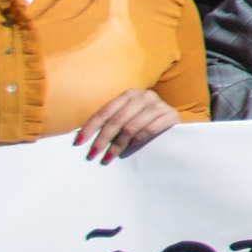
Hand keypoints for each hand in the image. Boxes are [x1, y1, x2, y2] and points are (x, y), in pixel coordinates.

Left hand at [68, 88, 182, 160]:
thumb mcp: (127, 116)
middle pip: (117, 120)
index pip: (105, 111)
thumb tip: (83, 137)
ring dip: (118, 145)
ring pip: (131, 127)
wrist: (173, 122)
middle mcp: (145, 96)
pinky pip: (149, 130)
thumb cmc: (145, 121)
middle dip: (103, 139)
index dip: (90, 127)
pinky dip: (137, 141)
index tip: (79, 142)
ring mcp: (159, 105)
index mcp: (130, 94)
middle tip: (93, 154)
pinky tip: (130, 148)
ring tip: (109, 157)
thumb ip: (111, 122)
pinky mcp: (171, 115)